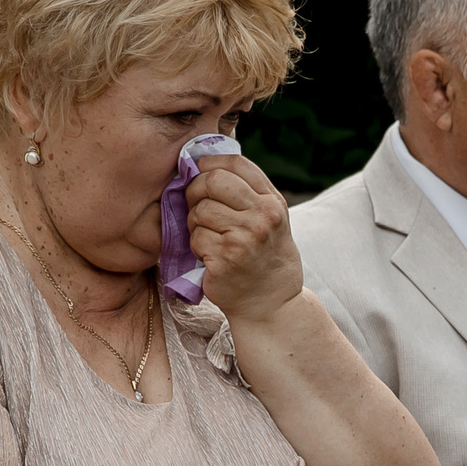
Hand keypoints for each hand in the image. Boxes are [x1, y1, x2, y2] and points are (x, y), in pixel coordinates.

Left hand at [188, 153, 302, 322]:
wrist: (271, 303)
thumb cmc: (265, 257)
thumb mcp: (270, 220)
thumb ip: (248, 193)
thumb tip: (204, 164)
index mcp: (272, 201)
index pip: (235, 162)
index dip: (208, 162)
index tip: (197, 172)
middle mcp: (262, 216)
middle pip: (212, 181)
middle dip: (195, 190)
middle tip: (195, 206)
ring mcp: (244, 237)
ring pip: (200, 210)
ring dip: (194, 222)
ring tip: (206, 235)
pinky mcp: (226, 259)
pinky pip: (195, 238)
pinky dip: (195, 246)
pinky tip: (209, 255)